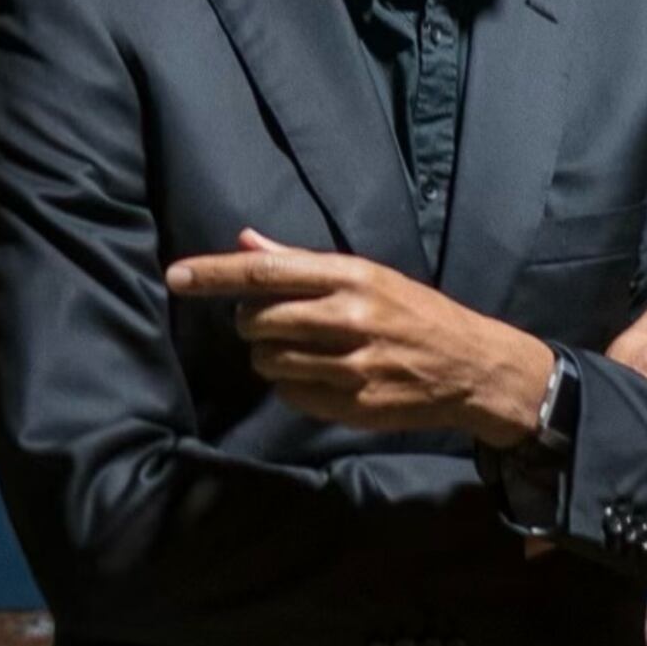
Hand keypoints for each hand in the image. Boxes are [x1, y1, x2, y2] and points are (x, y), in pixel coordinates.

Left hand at [167, 231, 557, 443]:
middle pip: (258, 319)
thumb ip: (302, 262)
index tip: (175, 275)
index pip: (266, 272)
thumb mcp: (366, 275)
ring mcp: (353, 365)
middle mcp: (352, 317)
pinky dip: (290, 384)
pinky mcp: (355, 404)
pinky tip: (316, 374)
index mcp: (352, 276)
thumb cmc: (412, 311)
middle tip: (267, 321)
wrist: (471, 365)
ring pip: (268, 361)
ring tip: (293, 349)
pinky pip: (290, 394)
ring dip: (266, 356)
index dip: (214, 273)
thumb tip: (245, 241)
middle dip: (248, 322)